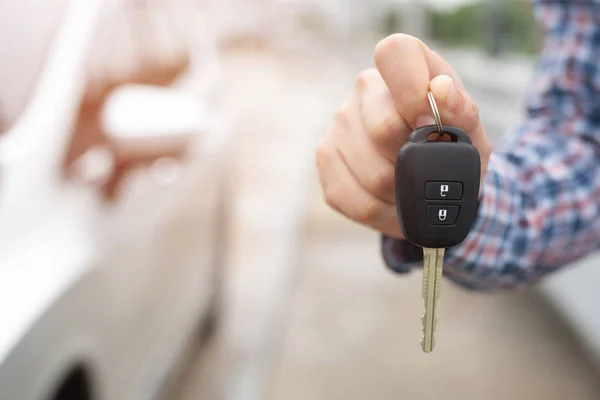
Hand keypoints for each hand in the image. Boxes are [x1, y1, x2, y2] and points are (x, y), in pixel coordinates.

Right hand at [316, 34, 491, 238]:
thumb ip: (462, 112)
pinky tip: (393, 203)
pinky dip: (383, 213)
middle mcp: (366, 89)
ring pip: (371, 174)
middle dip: (414, 162)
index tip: (427, 123)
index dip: (411, 89)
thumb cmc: (452, 150)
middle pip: (382, 128)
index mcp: (405, 67)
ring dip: (402, 195)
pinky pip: (355, 199)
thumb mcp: (472, 134)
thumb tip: (441, 89)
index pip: (394, 54)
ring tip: (413, 191)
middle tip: (427, 170)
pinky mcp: (326, 160)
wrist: (434, 185)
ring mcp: (340, 124)